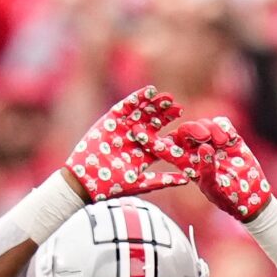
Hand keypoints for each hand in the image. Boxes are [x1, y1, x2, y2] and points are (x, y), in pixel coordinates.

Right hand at [61, 87, 185, 201]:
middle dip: (165, 116)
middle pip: (153, 124)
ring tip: (168, 97)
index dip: (175, 134)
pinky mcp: (111, 119)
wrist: (88, 180)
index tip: (189, 129)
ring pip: (142, 113)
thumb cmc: (114, 186)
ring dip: (155, 105)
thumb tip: (187, 181)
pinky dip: (137, 98)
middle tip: (179, 108)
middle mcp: (135, 139)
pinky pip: (126, 106)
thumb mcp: (143, 183)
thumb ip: (164, 180)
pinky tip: (150, 91)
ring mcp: (123, 128)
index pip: (162, 141)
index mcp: (144, 154)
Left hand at [161, 116, 275, 222]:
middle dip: (192, 129)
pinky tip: (229, 139)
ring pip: (204, 123)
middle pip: (185, 130)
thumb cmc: (229, 199)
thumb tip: (204, 147)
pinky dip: (224, 126)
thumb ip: (207, 170)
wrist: (253, 197)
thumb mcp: (215, 189)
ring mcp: (214, 143)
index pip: (168, 149)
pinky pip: (222, 122)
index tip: (142, 131)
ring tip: (223, 142)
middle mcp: (198, 151)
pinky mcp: (230, 138)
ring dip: (211, 128)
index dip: (156, 141)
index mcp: (188, 164)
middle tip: (205, 136)